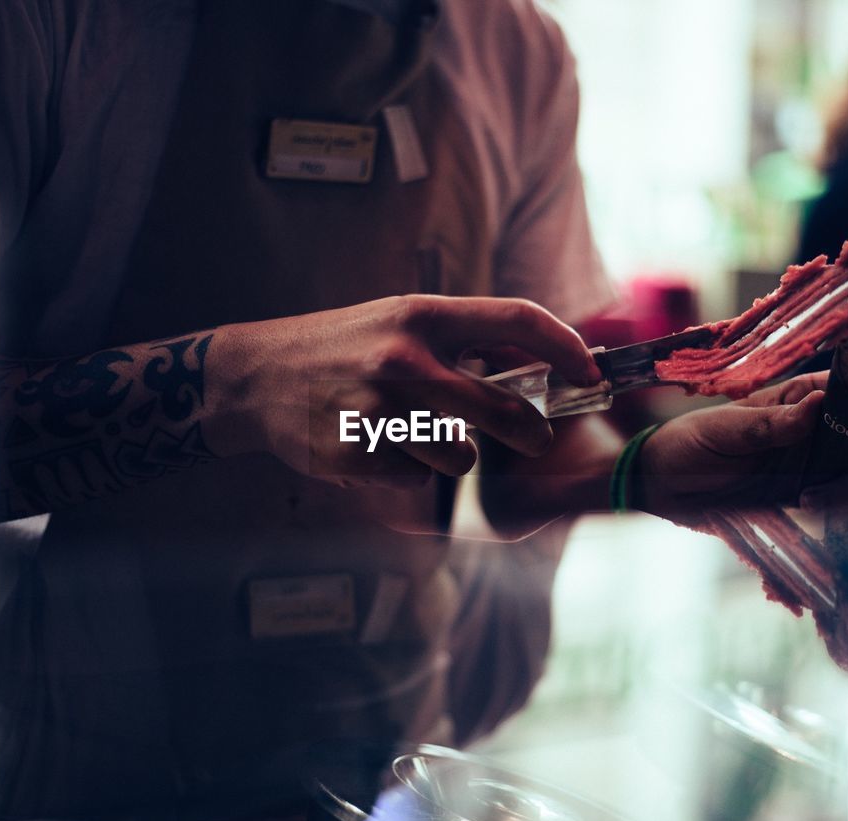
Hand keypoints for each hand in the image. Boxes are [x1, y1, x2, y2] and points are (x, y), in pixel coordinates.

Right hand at [205, 295, 600, 488]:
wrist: (257, 375)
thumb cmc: (340, 345)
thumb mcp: (397, 320)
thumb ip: (458, 338)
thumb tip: (535, 363)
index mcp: (422, 314)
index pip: (517, 320)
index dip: (565, 347)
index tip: (590, 371)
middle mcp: (405, 357)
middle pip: (503, 408)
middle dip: (530, 433)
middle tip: (534, 439)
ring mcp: (379, 406)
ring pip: (459, 456)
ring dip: (453, 456)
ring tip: (417, 437)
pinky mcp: (357, 451)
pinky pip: (415, 479)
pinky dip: (408, 472)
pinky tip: (377, 448)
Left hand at [634, 371, 847, 516]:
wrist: (666, 487)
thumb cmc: (691, 443)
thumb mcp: (723, 429)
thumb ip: (769, 423)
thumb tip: (817, 407)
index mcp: (805, 399)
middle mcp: (825, 432)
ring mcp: (824, 470)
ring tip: (809, 498)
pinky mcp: (814, 505)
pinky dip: (846, 517)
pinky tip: (806, 515)